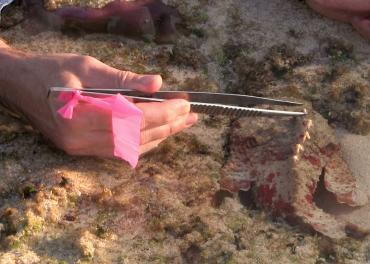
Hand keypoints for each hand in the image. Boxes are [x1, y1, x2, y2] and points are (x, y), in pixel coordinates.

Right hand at [0, 46, 197, 156]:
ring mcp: (81, 149)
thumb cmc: (50, 70)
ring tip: (183, 124)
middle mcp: (81, 140)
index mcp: (80, 116)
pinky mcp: (82, 150)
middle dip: (168, 126)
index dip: (163, 113)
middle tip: (191, 116)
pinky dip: (143, 142)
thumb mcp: (86, 66)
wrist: (18, 85)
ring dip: (160, 136)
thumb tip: (157, 83)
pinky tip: (160, 134)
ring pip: (131, 148)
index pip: (134, 119)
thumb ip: (123, 78)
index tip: (185, 104)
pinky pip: (120, 151)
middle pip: (136, 137)